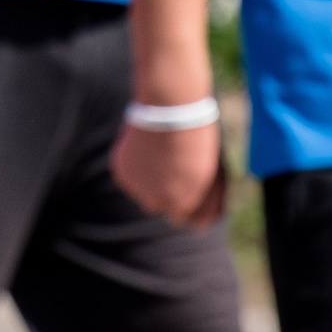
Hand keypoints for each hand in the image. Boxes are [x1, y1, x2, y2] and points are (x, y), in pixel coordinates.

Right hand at [111, 121, 226, 228]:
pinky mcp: (121, 173)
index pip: (183, 219)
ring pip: (142, 190)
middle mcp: (157, 203)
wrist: (170, 110)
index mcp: (182, 205)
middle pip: (159, 205)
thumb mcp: (211, 173)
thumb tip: (202, 222)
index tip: (187, 188)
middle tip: (169, 167)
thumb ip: (205, 198)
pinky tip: (144, 147)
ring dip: (148, 178)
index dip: (186, 203)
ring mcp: (136, 189)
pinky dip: (134, 165)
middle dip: (165, 191)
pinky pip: (128, 176)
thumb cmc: (197, 138)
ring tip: (158, 151)